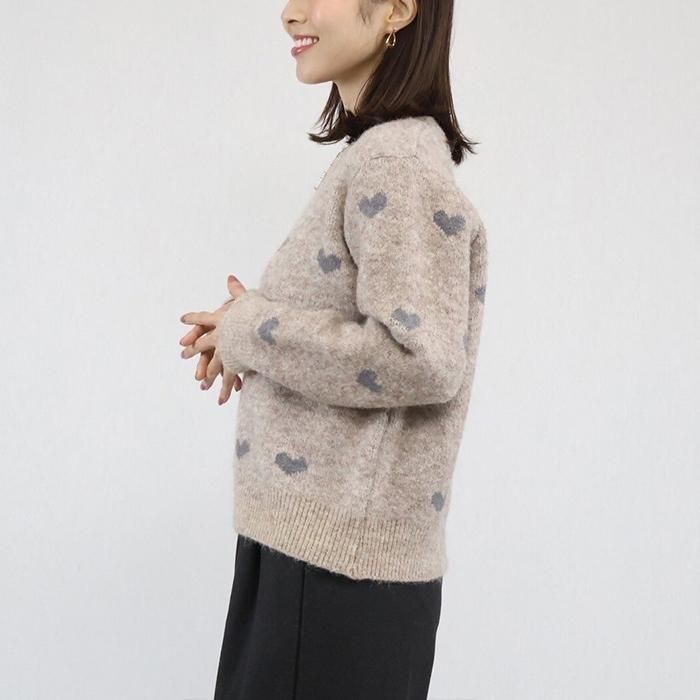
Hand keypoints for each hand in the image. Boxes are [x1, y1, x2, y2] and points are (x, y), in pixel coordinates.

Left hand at [179, 275, 247, 404]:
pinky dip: (224, 390)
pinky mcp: (233, 364)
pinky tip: (220, 400)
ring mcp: (224, 353)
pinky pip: (228, 379)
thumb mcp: (246, 298)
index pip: (202, 319)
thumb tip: (230, 277)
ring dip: (207, 375)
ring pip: (213, 366)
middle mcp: (218, 338)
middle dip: (192, 349)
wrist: (257, 329)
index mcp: (220, 321)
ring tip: (201, 384)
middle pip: (202, 344)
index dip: (193, 319)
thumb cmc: (254, 312)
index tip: (182, 320)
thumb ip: (236, 290)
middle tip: (183, 353)